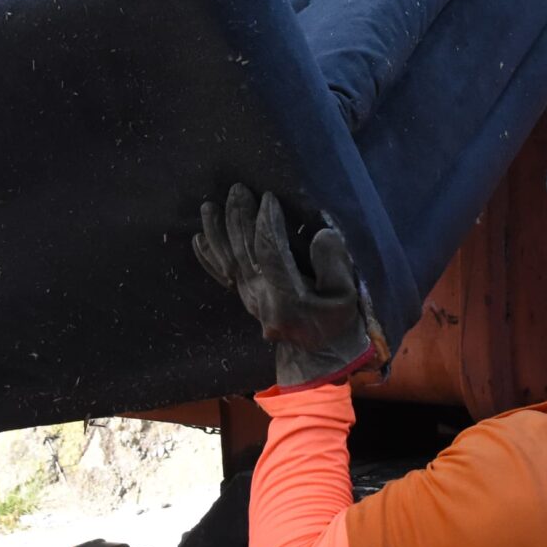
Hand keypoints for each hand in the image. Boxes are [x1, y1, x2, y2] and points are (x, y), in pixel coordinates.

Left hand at [193, 184, 375, 387]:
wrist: (318, 357)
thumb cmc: (336, 324)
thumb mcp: (347, 298)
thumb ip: (335, 265)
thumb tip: (321, 234)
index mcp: (287, 295)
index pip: (271, 251)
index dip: (267, 222)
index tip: (268, 196)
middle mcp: (260, 296)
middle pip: (244, 251)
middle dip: (239, 218)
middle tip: (237, 189)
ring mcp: (248, 298)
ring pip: (226, 260)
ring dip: (217, 232)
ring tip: (209, 206)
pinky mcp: (244, 299)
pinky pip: (221, 275)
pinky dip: (208, 256)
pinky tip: (199, 237)